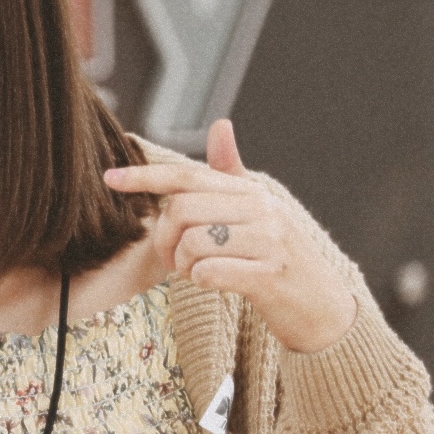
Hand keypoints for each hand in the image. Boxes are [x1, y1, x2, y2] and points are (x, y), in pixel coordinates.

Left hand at [103, 119, 357, 353]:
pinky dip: (201, 281)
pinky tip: (215, 283)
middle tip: (173, 261)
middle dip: (164, 240)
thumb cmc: (279, 258)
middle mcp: (261, 209)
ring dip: (183, 266)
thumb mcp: (257, 212)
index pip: (187, 175)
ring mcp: (268, 241)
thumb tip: (221, 125)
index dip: (145, 176)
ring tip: (199, 272)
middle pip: (181, 210)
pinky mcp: (269, 275)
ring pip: (191, 243)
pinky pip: (208, 272)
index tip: (110, 178)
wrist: (323, 308)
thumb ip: (232, 173)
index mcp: (250, 192)